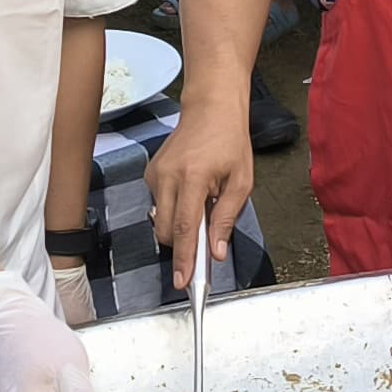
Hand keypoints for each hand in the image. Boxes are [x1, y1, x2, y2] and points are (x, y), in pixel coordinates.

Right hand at [145, 105, 257, 271]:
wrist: (210, 110)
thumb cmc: (229, 141)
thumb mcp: (241, 182)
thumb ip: (227, 218)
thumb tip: (216, 252)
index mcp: (194, 177)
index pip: (186, 228)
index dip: (185, 259)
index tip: (184, 282)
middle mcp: (168, 175)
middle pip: (168, 231)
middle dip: (184, 246)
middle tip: (207, 243)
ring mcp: (155, 174)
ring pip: (161, 221)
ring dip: (181, 226)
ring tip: (203, 205)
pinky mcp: (150, 173)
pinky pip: (159, 205)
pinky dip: (175, 209)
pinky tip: (191, 193)